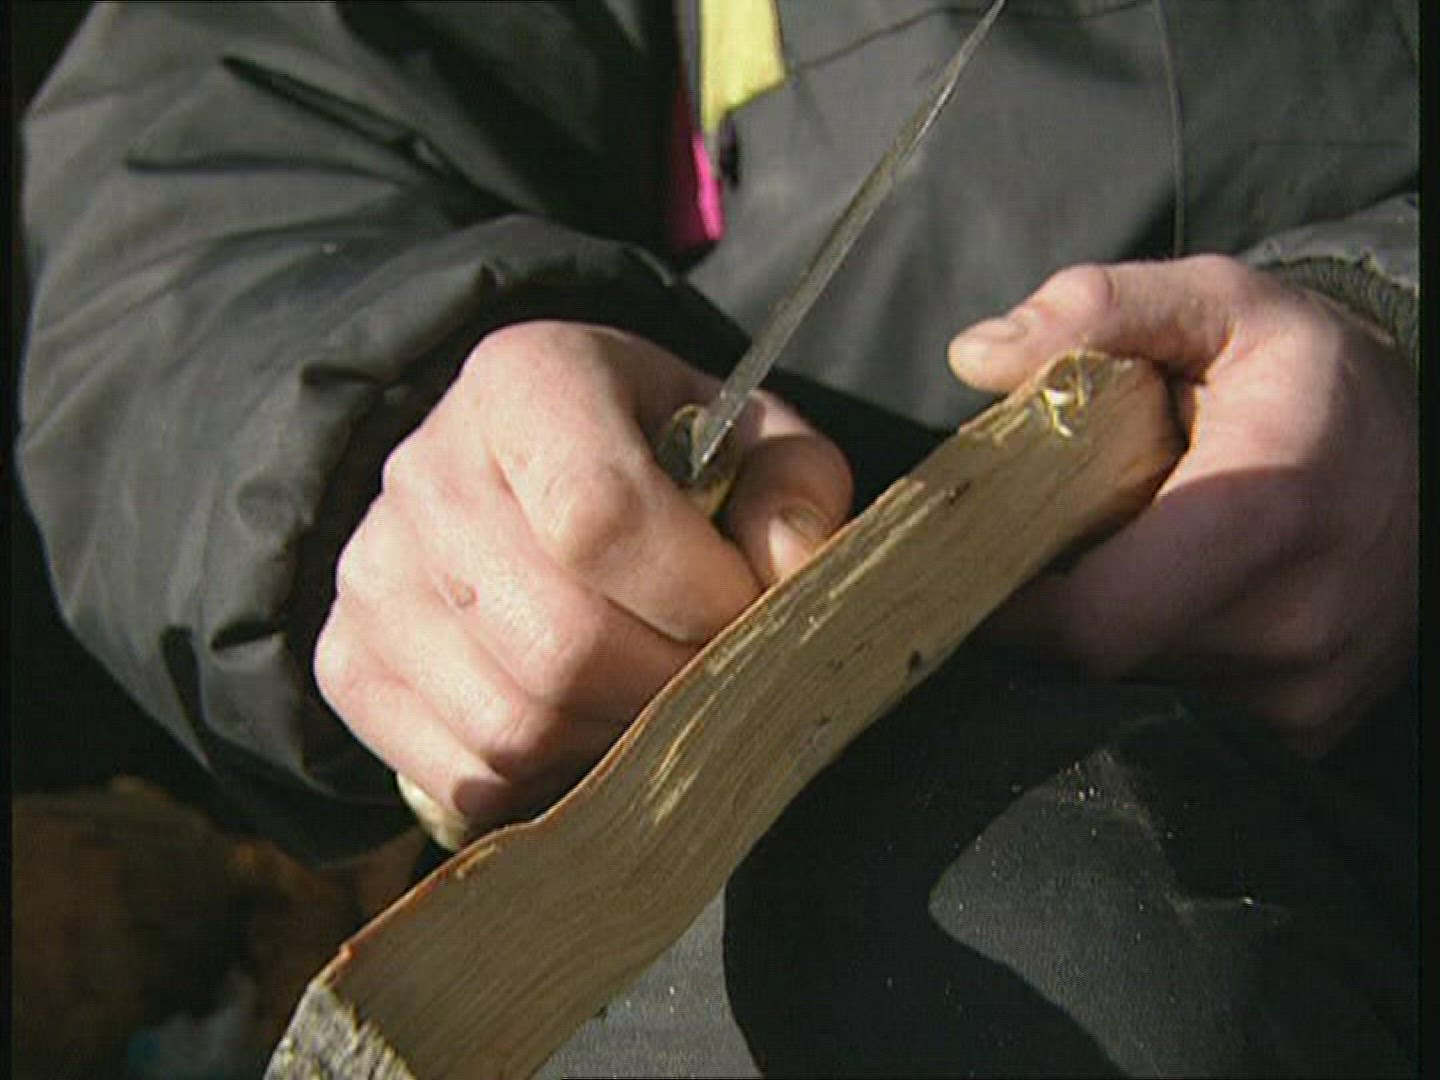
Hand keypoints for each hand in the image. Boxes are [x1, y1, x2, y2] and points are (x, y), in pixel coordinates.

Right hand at [315, 321, 851, 833]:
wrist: (521, 474)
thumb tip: (789, 566)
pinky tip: (582, 726)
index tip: (744, 605)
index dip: (697, 594)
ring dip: (612, 744)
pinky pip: (463, 776)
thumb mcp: (747, 435)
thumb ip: (792, 484)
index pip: (601, 516)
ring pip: (513, 727)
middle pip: (561, 644)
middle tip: (709, 675)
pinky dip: (545, 783)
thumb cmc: (657, 455)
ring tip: (649, 697)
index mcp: (525, 380)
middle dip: (667, 688)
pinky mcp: (349, 661)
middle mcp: (426, 471)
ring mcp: (372, 573)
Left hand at [947, 256, 1416, 756]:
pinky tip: (1182, 603)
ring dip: (1109, 637)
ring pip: (1138, 694)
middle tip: (1060, 546)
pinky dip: (1160, 664)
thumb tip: (976, 355)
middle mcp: (1295, 624)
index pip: (1090, 621)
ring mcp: (1306, 693)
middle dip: (1053, 613)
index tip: (979, 562)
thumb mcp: (1222, 304)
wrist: (1435, 452)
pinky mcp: (1308, 727)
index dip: (1012, 603)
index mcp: (1264, 513)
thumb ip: (1100, 308)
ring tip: (1136, 562)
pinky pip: (1188, 716)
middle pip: (1101, 663)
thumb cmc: (1316, 375)